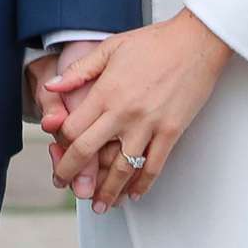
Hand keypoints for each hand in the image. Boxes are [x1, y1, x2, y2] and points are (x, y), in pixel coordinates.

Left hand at [47, 10, 233, 213]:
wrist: (195, 42)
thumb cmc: (154, 42)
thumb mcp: (110, 48)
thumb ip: (79, 71)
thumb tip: (52, 87)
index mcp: (106, 92)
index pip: (73, 129)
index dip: (61, 145)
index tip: (58, 154)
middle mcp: (124, 112)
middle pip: (89, 152)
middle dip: (72, 174)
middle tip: (65, 187)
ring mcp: (149, 124)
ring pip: (122, 167)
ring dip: (108, 191)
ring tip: (99, 205)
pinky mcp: (171, 131)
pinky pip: (154, 165)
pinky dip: (143, 184)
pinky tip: (134, 194)